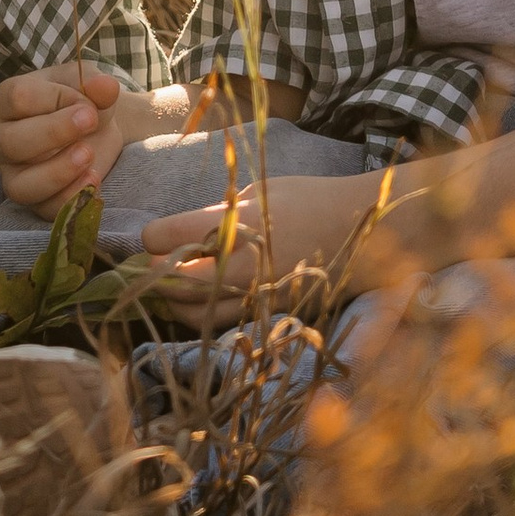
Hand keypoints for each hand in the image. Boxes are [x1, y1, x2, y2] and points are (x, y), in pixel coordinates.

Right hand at [0, 61, 137, 217]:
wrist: (94, 128)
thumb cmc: (77, 99)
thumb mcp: (86, 82)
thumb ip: (94, 82)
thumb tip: (105, 87)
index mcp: (4, 102)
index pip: (17, 99)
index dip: (55, 97)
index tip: (85, 100)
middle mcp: (0, 140)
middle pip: (11, 143)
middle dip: (54, 132)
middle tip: (90, 120)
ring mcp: (13, 175)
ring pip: (20, 186)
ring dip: (58, 172)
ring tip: (88, 154)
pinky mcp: (34, 202)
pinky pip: (45, 210)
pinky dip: (71, 198)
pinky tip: (93, 180)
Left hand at [138, 165, 395, 329]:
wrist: (362, 229)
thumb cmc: (308, 200)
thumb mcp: (258, 193)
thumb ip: (216, 216)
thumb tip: (181, 234)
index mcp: (235, 225)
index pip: (165, 237)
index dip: (152, 237)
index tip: (155, 236)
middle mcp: (242, 265)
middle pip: (171, 283)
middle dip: (155, 274)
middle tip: (157, 263)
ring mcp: (256, 295)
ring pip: (192, 314)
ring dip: (174, 300)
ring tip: (178, 283)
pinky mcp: (269, 314)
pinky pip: (222, 322)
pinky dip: (205, 314)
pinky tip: (208, 298)